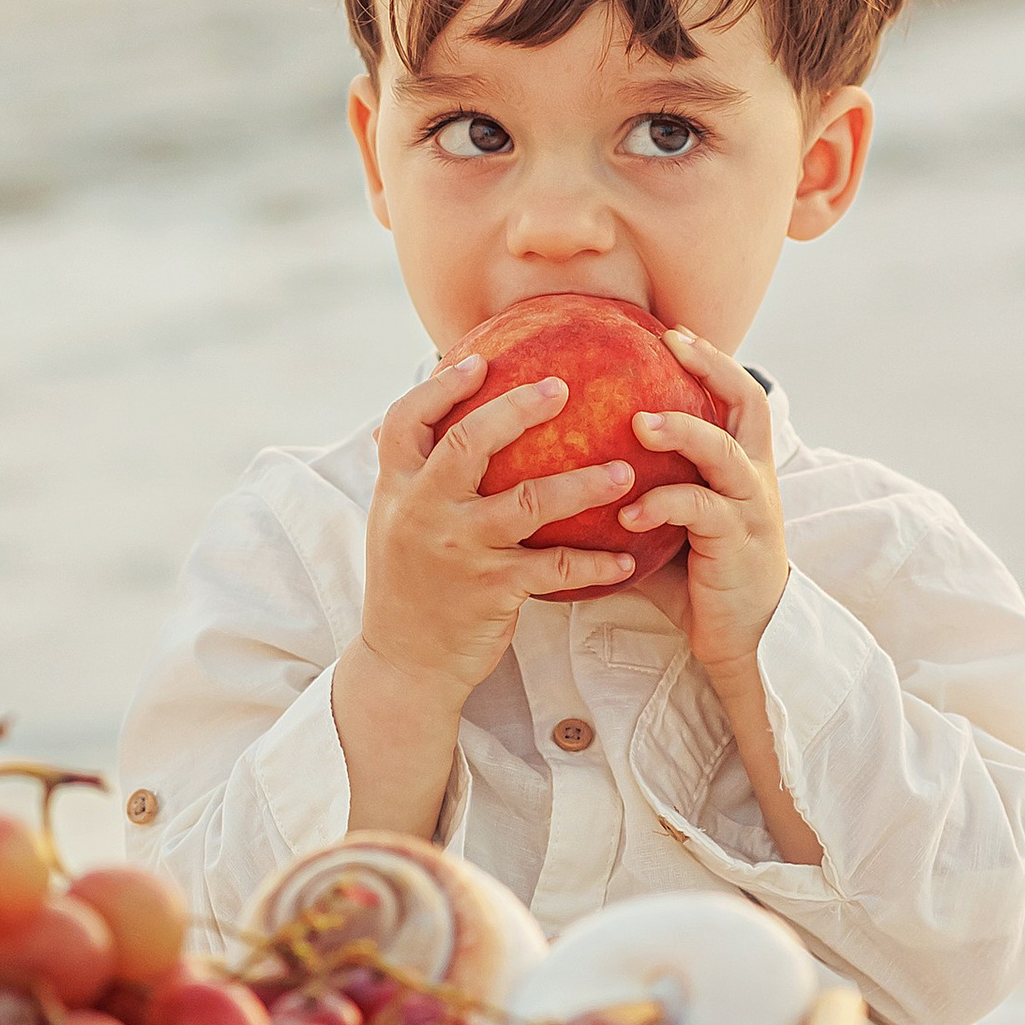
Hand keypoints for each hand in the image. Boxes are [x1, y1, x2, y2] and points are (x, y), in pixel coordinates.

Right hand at [332, 355, 635, 835]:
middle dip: (518, 408)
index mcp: (397, 490)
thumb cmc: (413, 586)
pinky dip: (594, 562)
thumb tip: (447, 422)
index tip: (478, 360)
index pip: (406, 420)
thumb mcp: (398, 526)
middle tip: (563, 387)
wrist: (405, 665)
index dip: (441, 386)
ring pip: (527, 502)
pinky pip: (554, 568)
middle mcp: (423, 512)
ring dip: (583, 483)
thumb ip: (421, 478)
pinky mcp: (492, 590)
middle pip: (470, 442)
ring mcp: (458, 550)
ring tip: (627, 471)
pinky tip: (627, 559)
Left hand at [621, 329, 793, 691]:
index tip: (672, 333)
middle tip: (672, 343)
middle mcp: (754, 478)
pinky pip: (700, 510)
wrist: (747, 638)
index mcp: (742, 467)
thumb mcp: (671, 528)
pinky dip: (662, 504)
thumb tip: (567, 475)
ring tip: (638, 424)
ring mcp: (749, 508)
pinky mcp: (736, 542)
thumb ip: (641, 493)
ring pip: (724, 451)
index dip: (710, 360)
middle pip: (748, 401)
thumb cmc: (700, 582)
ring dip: (681, 431)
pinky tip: (628, 514)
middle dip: (712, 366)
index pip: (737, 396)